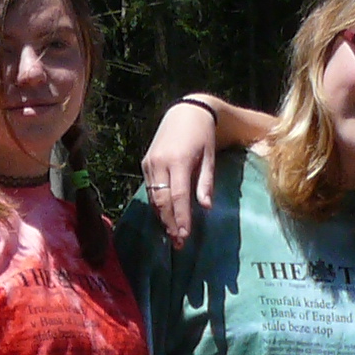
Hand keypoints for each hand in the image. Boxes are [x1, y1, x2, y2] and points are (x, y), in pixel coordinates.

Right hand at [138, 99, 221, 247]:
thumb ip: (206, 182)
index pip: (178, 196)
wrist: (185, 111)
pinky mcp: (145, 163)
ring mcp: (150, 163)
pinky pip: (150, 190)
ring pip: (153, 198)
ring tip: (173, 236)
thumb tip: (206, 208)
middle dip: (170, 224)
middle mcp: (160, 163)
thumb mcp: (209, 156)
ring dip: (163, 218)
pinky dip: (157, 206)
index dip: (181, 217)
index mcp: (178, 160)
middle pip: (162, 201)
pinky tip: (165, 218)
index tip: (185, 236)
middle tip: (178, 244)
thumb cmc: (202, 135)